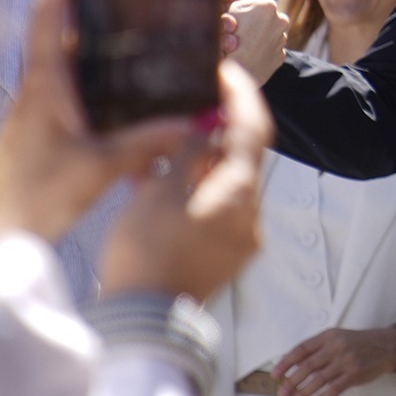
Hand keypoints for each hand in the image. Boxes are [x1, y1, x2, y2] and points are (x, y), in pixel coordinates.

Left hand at [0, 0, 205, 239]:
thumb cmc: (32, 197)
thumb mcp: (95, 169)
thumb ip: (143, 142)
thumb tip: (193, 120)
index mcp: (46, 83)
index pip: (49, 15)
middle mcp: (43, 85)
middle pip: (68, 26)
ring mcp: (48, 104)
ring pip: (77, 56)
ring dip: (105, 34)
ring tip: (144, 15)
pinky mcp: (55, 124)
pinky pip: (83, 83)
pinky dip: (108, 68)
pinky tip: (136, 72)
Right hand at [96, 59, 271, 301]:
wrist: (143, 323)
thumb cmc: (146, 253)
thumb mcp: (161, 190)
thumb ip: (189, 151)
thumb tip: (206, 122)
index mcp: (240, 193)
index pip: (252, 128)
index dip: (240, 95)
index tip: (224, 72)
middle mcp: (249, 216)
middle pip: (238, 158)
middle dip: (213, 131)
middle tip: (183, 107)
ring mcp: (238, 240)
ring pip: (221, 185)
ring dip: (196, 164)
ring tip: (157, 148)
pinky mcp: (221, 258)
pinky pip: (211, 212)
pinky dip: (189, 193)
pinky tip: (155, 184)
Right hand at [222, 0, 288, 80]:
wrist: (231, 81)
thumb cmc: (220, 44)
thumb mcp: (218, 14)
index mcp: (265, 4)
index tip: (224, 9)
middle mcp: (279, 19)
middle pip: (257, 9)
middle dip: (245, 15)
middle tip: (229, 28)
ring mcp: (282, 38)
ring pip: (264, 27)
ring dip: (253, 31)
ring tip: (236, 44)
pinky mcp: (280, 56)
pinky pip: (268, 45)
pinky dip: (258, 47)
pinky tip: (245, 54)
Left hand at [272, 326, 395, 395]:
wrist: (387, 346)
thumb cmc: (359, 343)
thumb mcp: (338, 337)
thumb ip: (319, 348)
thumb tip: (295, 364)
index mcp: (328, 336)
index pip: (301, 349)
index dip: (286, 362)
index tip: (275, 374)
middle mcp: (336, 347)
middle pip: (307, 367)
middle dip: (290, 381)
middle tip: (281, 393)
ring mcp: (346, 361)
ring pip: (318, 380)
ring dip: (302, 393)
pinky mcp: (355, 374)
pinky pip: (334, 389)